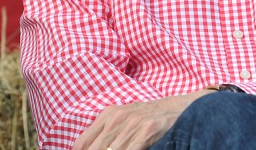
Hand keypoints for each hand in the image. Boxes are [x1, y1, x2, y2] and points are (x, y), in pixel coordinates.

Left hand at [72, 90, 212, 149]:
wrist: (172, 109)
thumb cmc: (143, 117)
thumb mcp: (121, 118)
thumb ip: (104, 132)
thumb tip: (84, 148)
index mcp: (107, 115)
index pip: (83, 141)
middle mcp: (116, 118)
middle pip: (95, 148)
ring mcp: (131, 124)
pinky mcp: (146, 131)